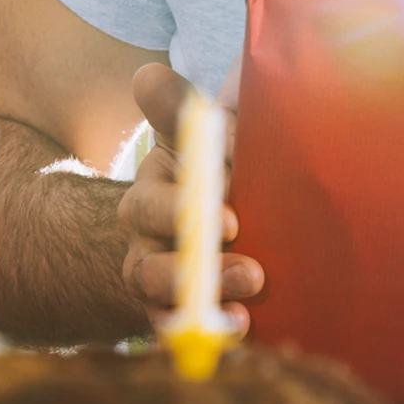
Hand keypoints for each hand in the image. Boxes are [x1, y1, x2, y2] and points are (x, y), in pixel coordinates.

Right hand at [117, 63, 263, 330]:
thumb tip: (148, 74)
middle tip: (253, 270)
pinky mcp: (184, 308)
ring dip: (207, 301)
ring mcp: (164, 279)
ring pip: (164, 300)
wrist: (237, 199)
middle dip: (196, 269)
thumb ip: (178, 108)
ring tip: (255, 292)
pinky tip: (242, 328)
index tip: (233, 219)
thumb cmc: (218, 157)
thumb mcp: (199, 129)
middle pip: (148, 266)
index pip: (152, 207)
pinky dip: (208, 330)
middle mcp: (148, 242)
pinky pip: (180, 328)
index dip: (182, 214)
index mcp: (153, 193)